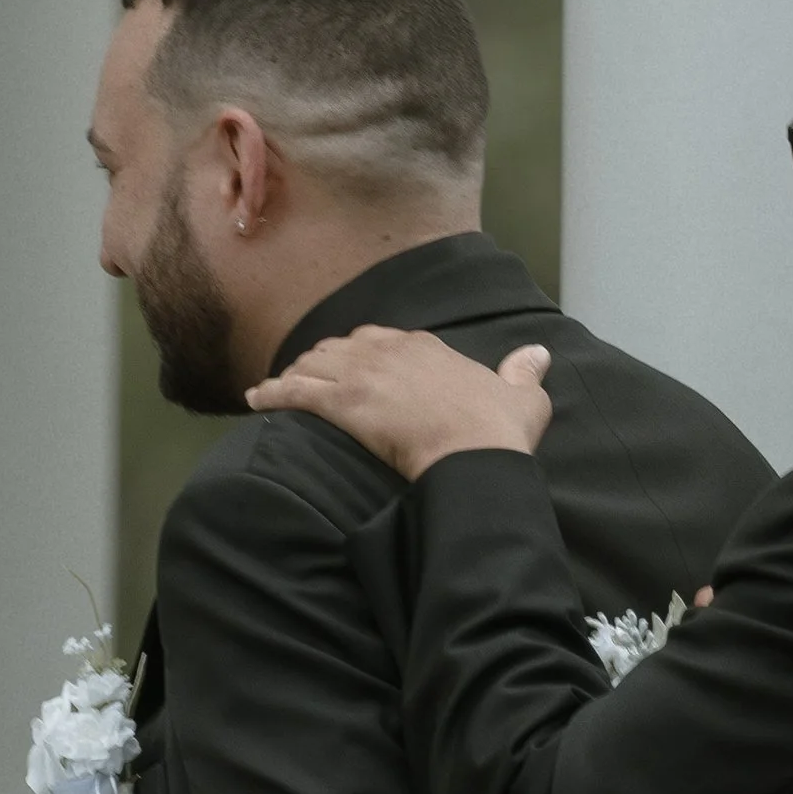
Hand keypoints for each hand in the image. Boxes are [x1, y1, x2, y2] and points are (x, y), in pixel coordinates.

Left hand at [245, 326, 552, 477]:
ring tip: (278, 388)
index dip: (365, 355)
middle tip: (310, 380)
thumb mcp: (524, 397)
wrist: (474, 453)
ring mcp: (362, 374)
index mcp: (426, 347)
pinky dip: (270, 393)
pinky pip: (293, 392)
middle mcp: (389, 350)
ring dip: (294, 375)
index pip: (383, 340)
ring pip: (314, 365)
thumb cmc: (499, 432)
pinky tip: (253, 400)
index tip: (356, 369)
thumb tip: (538, 356)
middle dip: (324, 362)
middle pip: (341, 347)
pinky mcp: (342, 403)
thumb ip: (525, 373)